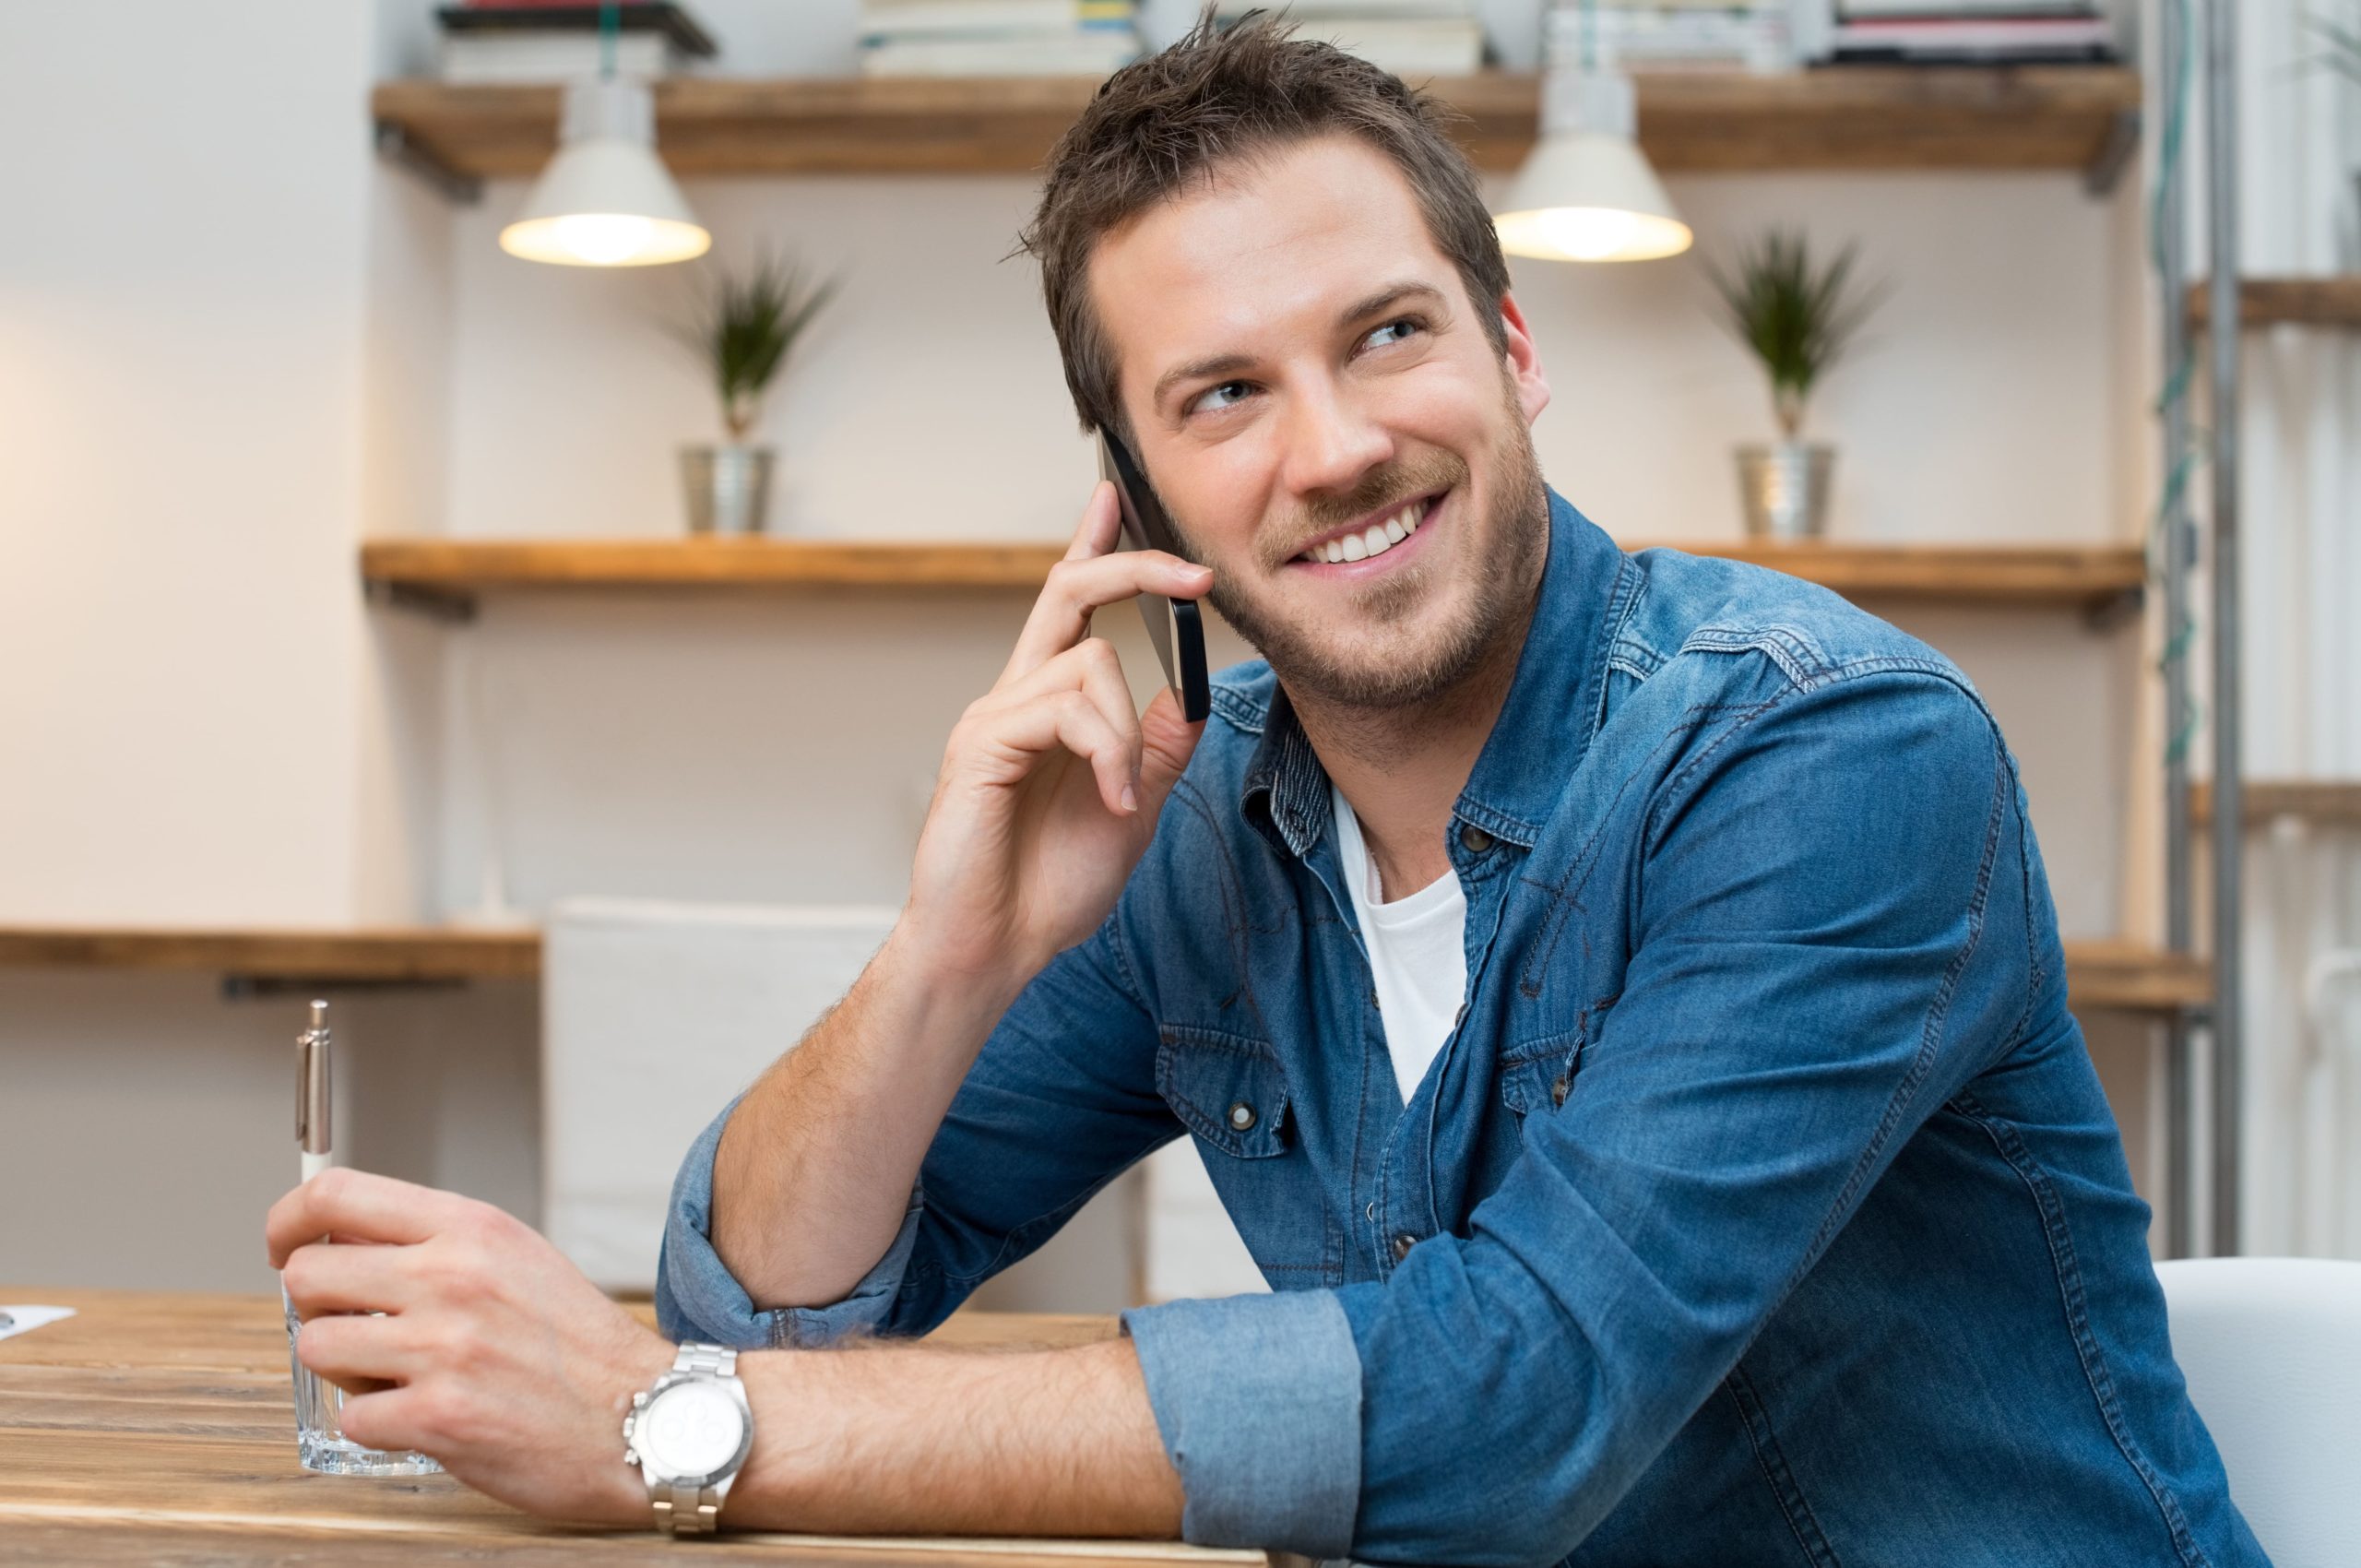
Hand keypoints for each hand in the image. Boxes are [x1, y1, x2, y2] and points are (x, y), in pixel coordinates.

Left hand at [268, 1168, 675, 1524]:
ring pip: (317, 1347)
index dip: (287, 1220)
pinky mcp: (438, 1418)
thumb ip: (432, 1242)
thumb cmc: (577, 1345)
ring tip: (399, 1376)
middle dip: (320, 1307)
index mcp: (470, 1228)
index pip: (337, 1195)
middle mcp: (452, 1277)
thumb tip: (339, 1243)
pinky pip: (352, 1417)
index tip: (282, 1245)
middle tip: (360, 1327)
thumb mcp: (514, 1257)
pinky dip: (379, 1424)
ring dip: (346, 1370)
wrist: (643, 1414)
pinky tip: (426, 1415)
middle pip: (307, 1275)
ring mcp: (443, 1347)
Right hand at [901, 479, 1212, 984]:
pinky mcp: (980, 742)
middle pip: (1069, 592)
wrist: (995, 948)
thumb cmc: (1049, 887)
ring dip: (1127, 734)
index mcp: (1046, 708)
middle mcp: (1014, 697)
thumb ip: (1158, 749)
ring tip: (1121, 798)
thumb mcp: (1134, 809)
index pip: (1069, 607)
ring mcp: (993, 715)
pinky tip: (1108, 800)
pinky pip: (1064, 708)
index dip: (1091, 548)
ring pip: (1089, 664)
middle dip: (1134, 566)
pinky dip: (1105, 752)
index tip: (1113, 499)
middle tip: (1198, 578)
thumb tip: (1192, 694)